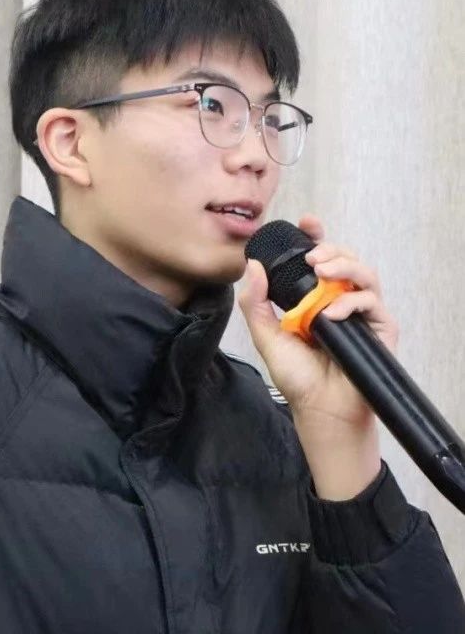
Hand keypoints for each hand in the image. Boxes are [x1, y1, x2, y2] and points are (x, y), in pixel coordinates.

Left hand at [237, 213, 399, 428]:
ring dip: (345, 265)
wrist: (320, 410)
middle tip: (312, 255)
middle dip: (331, 249)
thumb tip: (252, 266)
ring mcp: (362, 313)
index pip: (321, 260)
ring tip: (323, 271)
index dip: (318, 237)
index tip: (308, 223)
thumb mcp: (267, 336)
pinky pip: (372, 302)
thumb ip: (256, 303)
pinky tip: (332, 312)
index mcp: (315, 299)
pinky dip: (352, 301)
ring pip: (365, 273)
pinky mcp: (380, 328)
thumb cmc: (298, 377)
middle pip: (345, 259)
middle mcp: (341, 301)